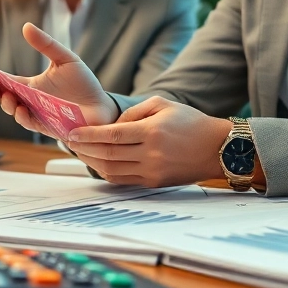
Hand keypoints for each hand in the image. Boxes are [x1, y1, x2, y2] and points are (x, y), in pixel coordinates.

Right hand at [0, 23, 119, 135]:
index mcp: (26, 84)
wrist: (102, 108)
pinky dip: (22, 115)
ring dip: (2, 99)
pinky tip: (20, 107)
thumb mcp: (65, 59)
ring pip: (10, 107)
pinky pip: (29, 121)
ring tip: (0, 90)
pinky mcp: (46, 125)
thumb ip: (46, 44)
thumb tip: (26, 26)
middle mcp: (26, 99)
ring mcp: (34, 113)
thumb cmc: (83, 85)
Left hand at [65, 96, 231, 186]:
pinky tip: (98, 163)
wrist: (217, 148)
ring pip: (112, 170)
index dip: (89, 135)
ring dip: (91, 162)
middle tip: (70, 142)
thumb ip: (134, 112)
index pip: (112, 135)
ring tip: (80, 152)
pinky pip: (123, 180)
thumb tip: (111, 125)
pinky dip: (106, 172)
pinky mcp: (154, 182)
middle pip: (108, 155)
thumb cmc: (191, 122)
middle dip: (84, 149)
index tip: (72, 133)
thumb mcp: (163, 104)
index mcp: (152, 131)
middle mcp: (151, 154)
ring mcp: (152, 171)